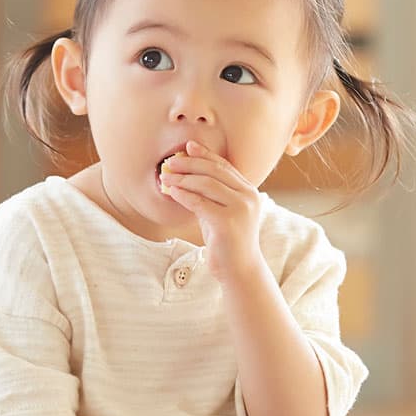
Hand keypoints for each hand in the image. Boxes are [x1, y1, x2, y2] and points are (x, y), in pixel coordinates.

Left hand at [159, 141, 265, 280]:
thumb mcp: (220, 211)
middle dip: (190, 163)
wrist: (239, 269)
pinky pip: (200, 203)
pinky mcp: (228, 222)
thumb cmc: (226, 241)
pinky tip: (171, 192)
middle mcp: (249, 197)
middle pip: (215, 171)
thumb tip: (186, 173)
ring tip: (165, 176)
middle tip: (170, 161)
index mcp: (249, 191)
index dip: (205, 154)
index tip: (188, 146)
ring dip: (183, 178)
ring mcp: (241, 209)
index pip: (225, 166)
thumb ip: (211, 194)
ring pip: (207, 184)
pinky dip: (183, 195)